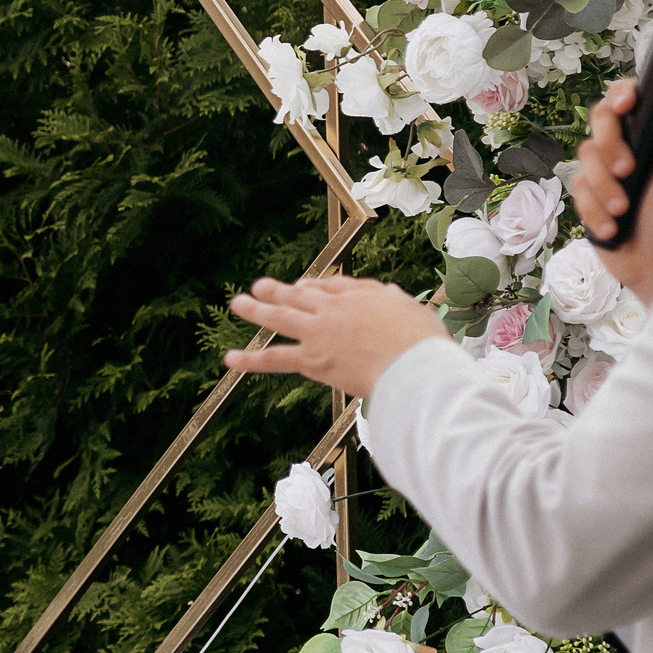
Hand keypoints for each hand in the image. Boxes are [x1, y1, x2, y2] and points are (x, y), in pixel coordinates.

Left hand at [222, 275, 445, 396]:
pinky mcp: (312, 360)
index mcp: (359, 296)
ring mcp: (319, 333)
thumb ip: (394, 300)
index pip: (329, 286)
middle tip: (259, 287)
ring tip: (237, 304)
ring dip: (256, 311)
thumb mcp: (411, 309)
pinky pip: (274, 358)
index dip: (313, 287)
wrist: (415, 365)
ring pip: (280, 318)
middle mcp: (334, 310)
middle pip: (300, 295)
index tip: (302, 287)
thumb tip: (390, 294)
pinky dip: (250, 360)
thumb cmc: (422, 342)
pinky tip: (230, 359)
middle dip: (278, 291)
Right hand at [570, 77, 652, 305]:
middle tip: (627, 170)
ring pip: (584, 161)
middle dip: (609, 146)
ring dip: (603, 187)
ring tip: (623, 209)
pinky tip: (612, 229)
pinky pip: (577, 194)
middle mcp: (625, 151)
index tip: (626, 105)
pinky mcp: (590, 200)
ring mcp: (605, 176)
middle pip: (599, 124)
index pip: (627, 104)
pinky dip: (594, 212)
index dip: (620, 96)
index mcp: (649, 140)